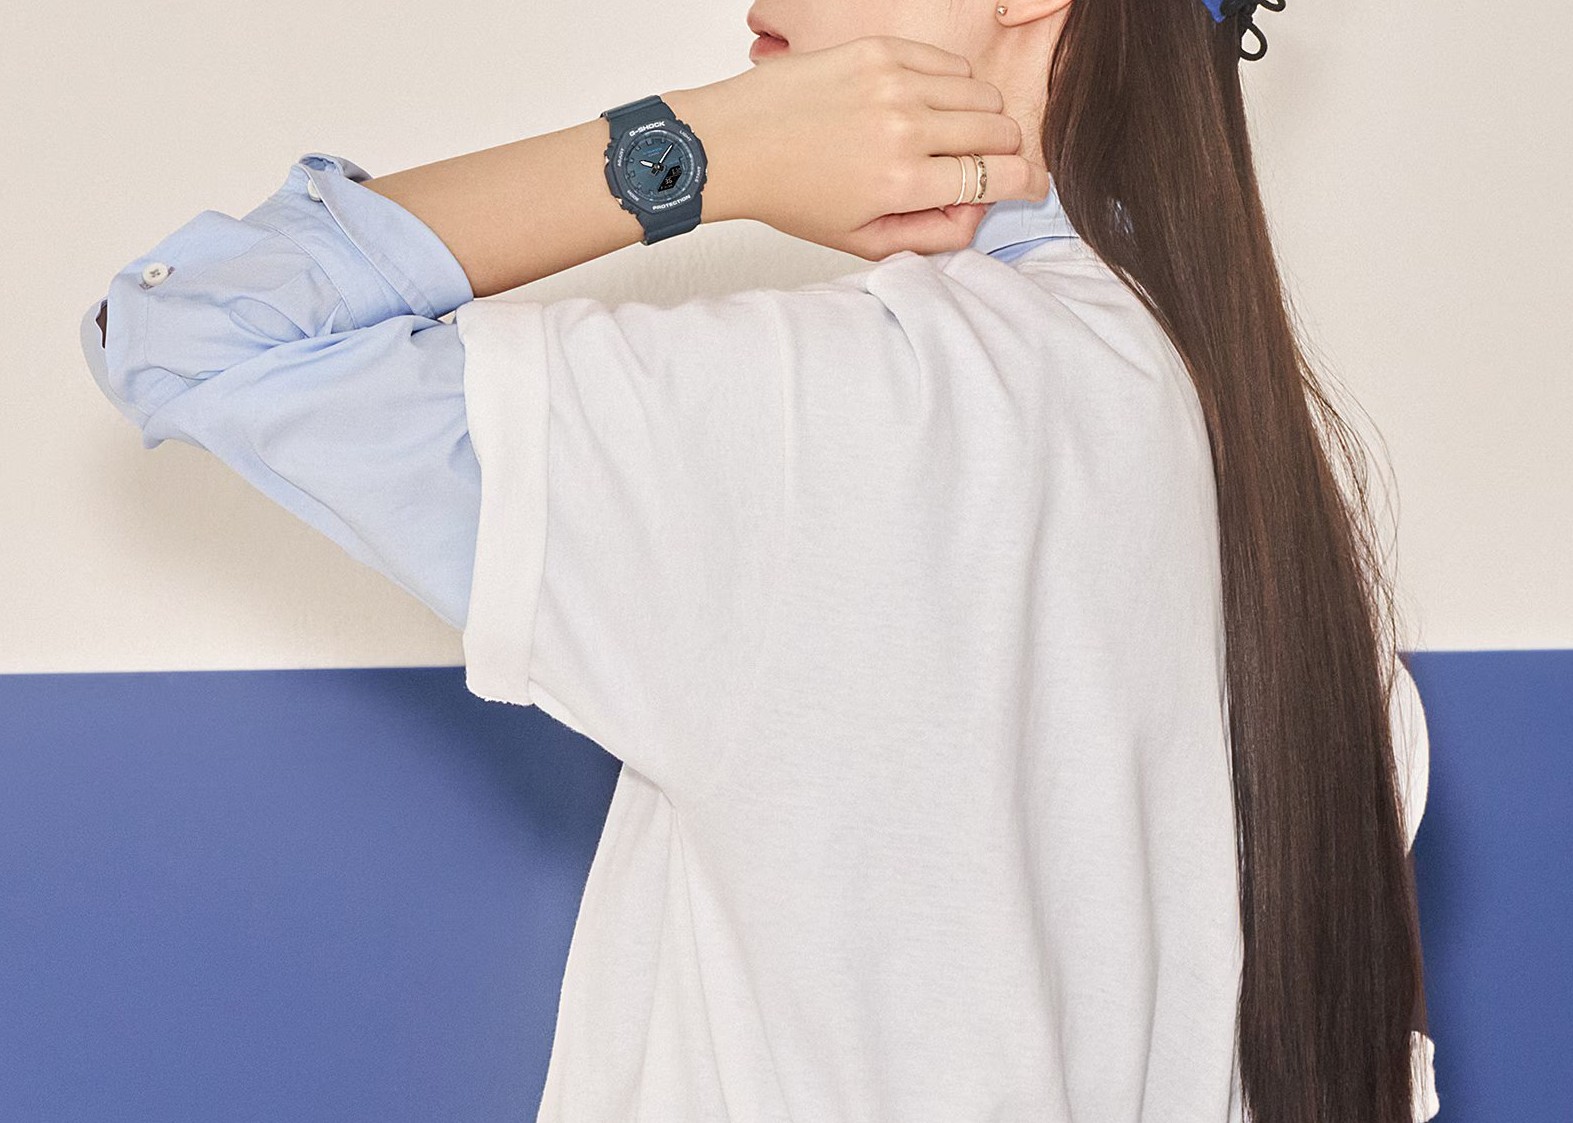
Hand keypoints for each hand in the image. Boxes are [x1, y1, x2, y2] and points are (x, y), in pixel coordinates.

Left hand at [676, 36, 1051, 259]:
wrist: (735, 143)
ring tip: (948, 136)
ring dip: (980, 119)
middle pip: (1001, 132)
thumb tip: (978, 214)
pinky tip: (925, 105)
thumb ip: (931, 236)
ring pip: (983, 95)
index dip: (1027, 184)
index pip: (1001, 177)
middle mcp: (906, 129)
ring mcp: (895, 82)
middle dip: (1002, 153)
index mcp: (903, 184)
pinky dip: (951, 87)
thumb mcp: (861, 239)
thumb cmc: (792, 194)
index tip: (1028, 185)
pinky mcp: (881, 50)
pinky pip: (950, 65)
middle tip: (977, 164)